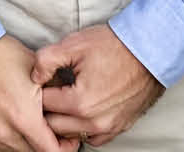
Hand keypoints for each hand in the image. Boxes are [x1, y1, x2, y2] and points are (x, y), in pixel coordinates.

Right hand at [0, 35, 76, 151]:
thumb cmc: (0, 56)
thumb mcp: (38, 73)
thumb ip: (56, 95)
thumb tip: (67, 106)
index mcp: (23, 118)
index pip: (51, 151)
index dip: (65, 147)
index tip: (69, 140)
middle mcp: (5, 131)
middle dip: (47, 145)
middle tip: (54, 132)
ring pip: (16, 151)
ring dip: (28, 144)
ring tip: (35, 127)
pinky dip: (12, 140)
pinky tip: (16, 125)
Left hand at [34, 25, 162, 146]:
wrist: (149, 49)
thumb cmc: (114, 46)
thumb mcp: (73, 44)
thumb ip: (45, 61)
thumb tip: (34, 76)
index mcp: (79, 101)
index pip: (43, 105)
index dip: (39, 90)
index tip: (45, 80)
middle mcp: (93, 120)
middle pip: (54, 125)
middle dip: (48, 109)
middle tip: (53, 90)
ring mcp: (108, 127)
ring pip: (72, 134)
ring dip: (65, 121)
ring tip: (67, 100)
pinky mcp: (119, 127)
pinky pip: (93, 139)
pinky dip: (84, 128)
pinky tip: (83, 111)